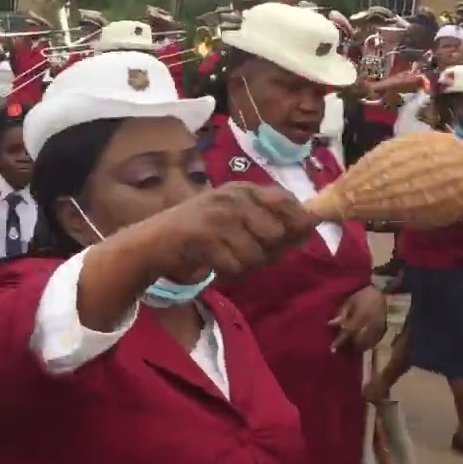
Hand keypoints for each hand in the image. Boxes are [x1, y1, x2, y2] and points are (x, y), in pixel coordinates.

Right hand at [151, 182, 315, 281]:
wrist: (152, 242)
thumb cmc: (198, 231)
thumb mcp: (234, 215)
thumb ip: (269, 218)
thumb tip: (311, 225)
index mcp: (243, 190)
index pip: (287, 202)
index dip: (297, 224)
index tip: (290, 240)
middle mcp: (233, 198)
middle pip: (277, 234)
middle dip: (269, 253)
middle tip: (248, 255)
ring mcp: (218, 216)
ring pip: (257, 255)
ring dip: (246, 267)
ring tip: (228, 260)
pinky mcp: (203, 238)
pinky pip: (235, 267)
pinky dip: (228, 274)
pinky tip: (215, 266)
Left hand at [329, 285, 386, 352]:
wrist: (383, 292)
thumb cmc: (363, 296)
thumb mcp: (350, 301)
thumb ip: (341, 314)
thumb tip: (330, 324)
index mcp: (360, 317)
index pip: (348, 332)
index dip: (339, 342)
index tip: (332, 349)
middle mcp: (370, 325)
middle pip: (358, 341)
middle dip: (349, 347)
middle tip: (341, 350)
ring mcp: (379, 329)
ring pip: (367, 344)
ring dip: (358, 347)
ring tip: (350, 348)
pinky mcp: (384, 330)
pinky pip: (375, 341)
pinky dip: (367, 345)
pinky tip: (361, 345)